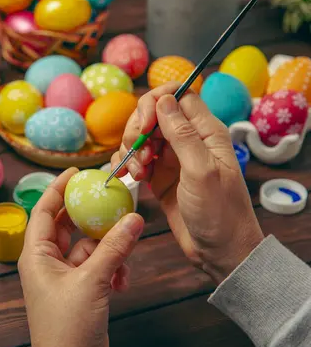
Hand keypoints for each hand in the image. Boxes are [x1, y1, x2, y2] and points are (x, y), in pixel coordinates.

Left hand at [18, 168, 143, 346]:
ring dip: (110, 249)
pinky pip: (98, 267)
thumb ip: (114, 248)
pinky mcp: (80, 289)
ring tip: (126, 256)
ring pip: (89, 247)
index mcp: (36, 254)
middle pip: (70, 226)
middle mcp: (46, 261)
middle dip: (92, 218)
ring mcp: (64, 276)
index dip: (58, 189)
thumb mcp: (92, 281)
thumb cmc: (67, 326)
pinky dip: (112, 269)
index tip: (76, 172)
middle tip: (113, 201)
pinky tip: (123, 281)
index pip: (44, 211)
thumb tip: (134, 219)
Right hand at [111, 82, 263, 283]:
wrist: (218, 251)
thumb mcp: (201, 171)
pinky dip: (127, 164)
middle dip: (137, 130)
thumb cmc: (219, 212)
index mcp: (206, 132)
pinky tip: (131, 178)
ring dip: (130, 150)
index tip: (144, 126)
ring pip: (141, 136)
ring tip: (137, 173)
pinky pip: (136, 158)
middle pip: (153, 114)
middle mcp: (188, 140)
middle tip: (139, 154)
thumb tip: (163, 99)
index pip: (178, 96)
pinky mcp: (159, 176)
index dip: (156, 103)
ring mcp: (172, 158)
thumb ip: (182, 134)